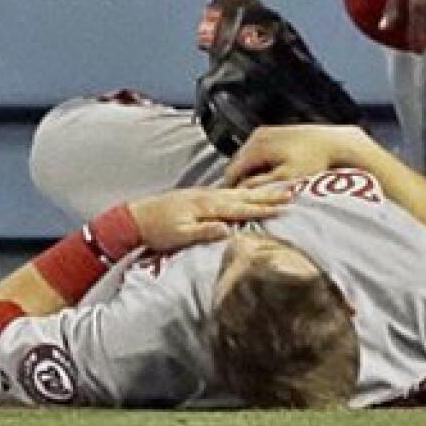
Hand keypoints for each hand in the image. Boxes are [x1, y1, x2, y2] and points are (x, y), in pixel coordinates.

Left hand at [128, 186, 290, 252]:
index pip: (240, 207)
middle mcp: (207, 197)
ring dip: (257, 191)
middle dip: (267, 195)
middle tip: (290, 192)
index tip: (283, 207)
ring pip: (236, 192)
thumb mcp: (179, 235)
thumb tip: (229, 230)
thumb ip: (205, 231)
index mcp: (206, 206)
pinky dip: (241, 191)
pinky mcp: (198, 197)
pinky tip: (246, 193)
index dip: (262, 208)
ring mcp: (203, 195)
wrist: (135, 218)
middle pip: (243, 196)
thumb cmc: (157, 229)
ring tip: (276, 189)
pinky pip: (226, 192)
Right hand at [222, 124, 368, 188]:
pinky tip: (270, 173)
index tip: (236, 203)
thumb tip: (241, 191)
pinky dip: (258, 163)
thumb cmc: (313, 160)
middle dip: (240, 180)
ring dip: (249, 172)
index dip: (232, 190)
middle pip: (237, 163)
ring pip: (246, 157)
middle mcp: (257, 136)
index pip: (231, 172)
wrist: (332, 142)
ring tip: (260, 187)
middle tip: (248, 198)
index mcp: (257, 147)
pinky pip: (257, 151)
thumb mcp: (286, 178)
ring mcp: (264, 132)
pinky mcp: (272, 133)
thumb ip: (261, 185)